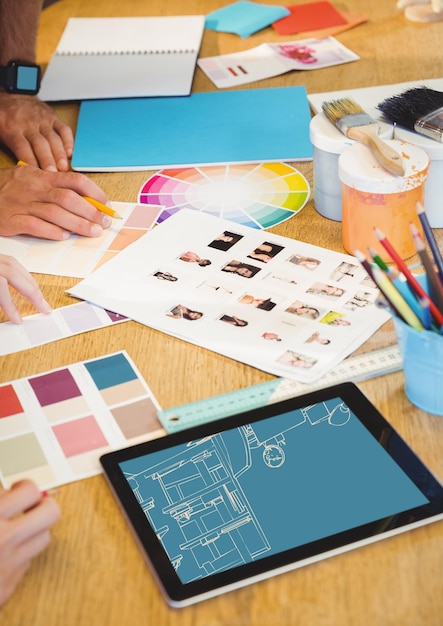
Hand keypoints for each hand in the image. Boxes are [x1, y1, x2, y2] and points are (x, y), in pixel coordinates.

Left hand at [0, 94, 72, 170]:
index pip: (23, 148)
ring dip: (60, 154)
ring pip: (54, 139)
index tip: (37, 174)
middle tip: (54, 174)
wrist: (13, 95)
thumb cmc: (6, 117)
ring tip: (64, 168)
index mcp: (13, 129)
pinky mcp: (53, 118)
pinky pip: (64, 129)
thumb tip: (16, 166)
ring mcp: (43, 121)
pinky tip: (70, 153)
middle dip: (48, 160)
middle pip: (40, 145)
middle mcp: (30, 125)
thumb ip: (8, 146)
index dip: (31, 162)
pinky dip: (69, 141)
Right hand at [0, 165, 110, 239]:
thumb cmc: (8, 187)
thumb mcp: (30, 177)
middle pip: (68, 198)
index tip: (107, 205)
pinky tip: (63, 236)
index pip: (75, 181)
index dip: (95, 193)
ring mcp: (22, 204)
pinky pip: (35, 225)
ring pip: (55, 213)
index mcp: (42, 177)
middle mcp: (34, 189)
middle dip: (91, 212)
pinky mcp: (11, 220)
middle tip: (104, 223)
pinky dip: (51, 231)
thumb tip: (83, 198)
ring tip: (92, 232)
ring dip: (77, 224)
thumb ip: (53, 185)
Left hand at [0, 254, 50, 322]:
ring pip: (15, 266)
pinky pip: (12, 262)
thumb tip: (8, 313)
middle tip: (43, 307)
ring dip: (30, 282)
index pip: (1, 287)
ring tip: (39, 297)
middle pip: (14, 274)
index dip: (10, 305)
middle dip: (31, 293)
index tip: (18, 319)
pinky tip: (26, 283)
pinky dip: (22, 273)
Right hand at [0, 480, 60, 606]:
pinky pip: (27, 563)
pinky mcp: (8, 587)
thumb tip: (10, 491)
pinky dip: (20, 555)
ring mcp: (10, 565)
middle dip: (44, 506)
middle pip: (51, 512)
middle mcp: (5, 540)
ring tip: (18, 530)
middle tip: (30, 507)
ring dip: (34, 531)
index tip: (19, 490)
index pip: (30, 490)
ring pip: (45, 538)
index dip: (26, 487)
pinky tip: (5, 554)